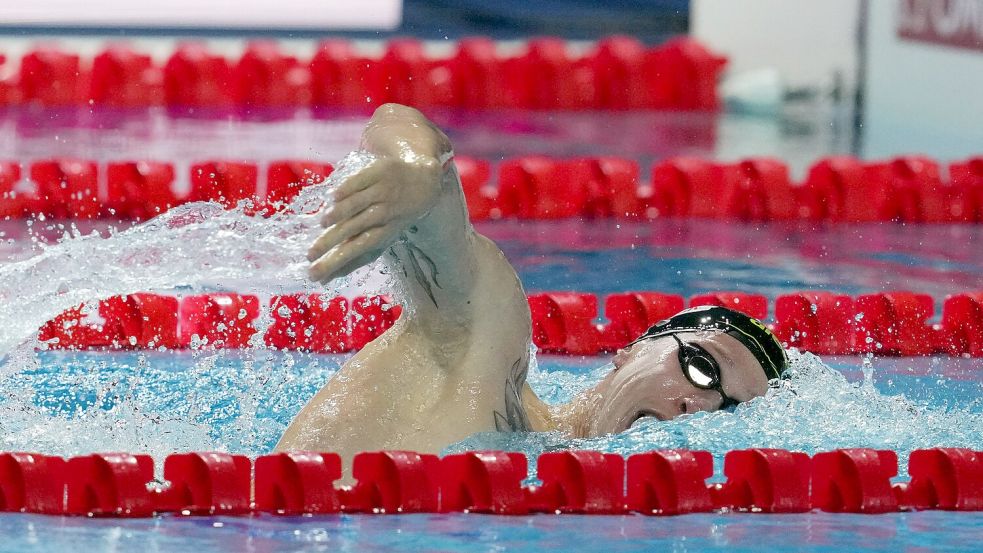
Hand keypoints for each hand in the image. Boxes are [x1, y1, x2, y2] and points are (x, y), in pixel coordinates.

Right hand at [307, 151, 443, 282]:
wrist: (424, 183)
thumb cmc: (394, 217)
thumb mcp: (381, 239)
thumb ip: (354, 258)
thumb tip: (325, 281)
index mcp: (385, 232)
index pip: (358, 249)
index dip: (337, 261)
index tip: (315, 274)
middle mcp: (385, 212)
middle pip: (356, 229)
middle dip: (331, 243)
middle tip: (309, 255)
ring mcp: (383, 191)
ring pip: (359, 203)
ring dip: (340, 214)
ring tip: (322, 224)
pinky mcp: (380, 171)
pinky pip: (361, 180)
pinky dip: (347, 189)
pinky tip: (332, 197)